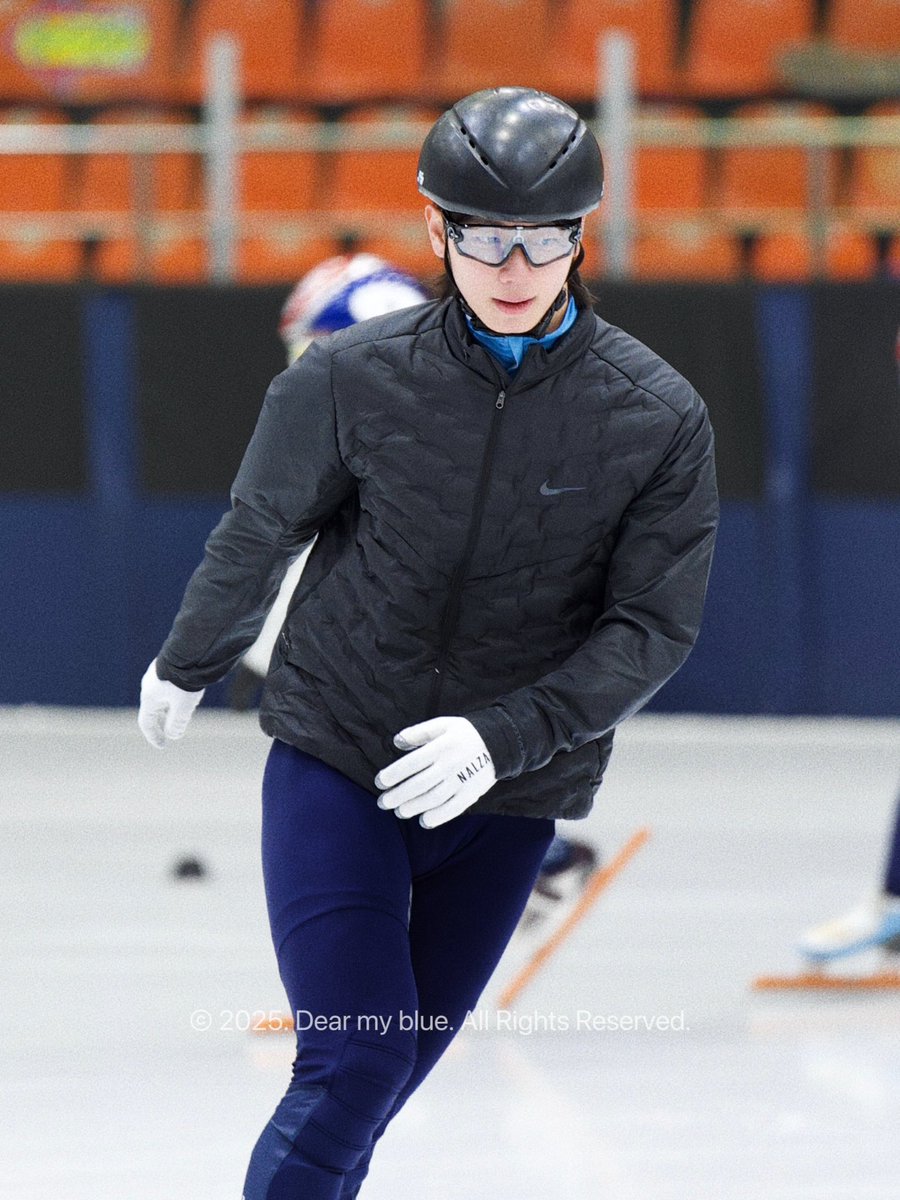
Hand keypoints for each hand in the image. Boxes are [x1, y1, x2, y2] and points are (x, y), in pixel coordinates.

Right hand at [138, 659, 204, 747]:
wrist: (190, 651)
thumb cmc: (184, 680)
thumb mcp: (183, 706)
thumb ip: (177, 723)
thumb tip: (173, 735)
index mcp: (149, 697)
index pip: (146, 722)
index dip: (154, 736)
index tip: (163, 745)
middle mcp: (149, 686)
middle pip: (153, 709)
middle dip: (162, 723)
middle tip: (170, 732)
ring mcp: (157, 675)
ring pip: (162, 697)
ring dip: (169, 709)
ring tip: (181, 715)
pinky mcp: (166, 666)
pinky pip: (168, 686)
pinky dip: (174, 697)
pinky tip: (188, 696)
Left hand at [374, 717, 495, 827]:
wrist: (500, 742)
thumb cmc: (466, 733)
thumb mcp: (443, 724)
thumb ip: (419, 732)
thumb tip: (396, 742)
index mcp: (440, 747)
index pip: (411, 763)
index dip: (393, 774)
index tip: (380, 782)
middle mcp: (449, 765)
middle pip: (419, 784)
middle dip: (398, 795)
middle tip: (383, 803)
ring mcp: (461, 780)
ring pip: (433, 798)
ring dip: (414, 807)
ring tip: (399, 812)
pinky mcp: (472, 793)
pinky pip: (453, 809)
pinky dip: (438, 817)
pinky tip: (424, 821)